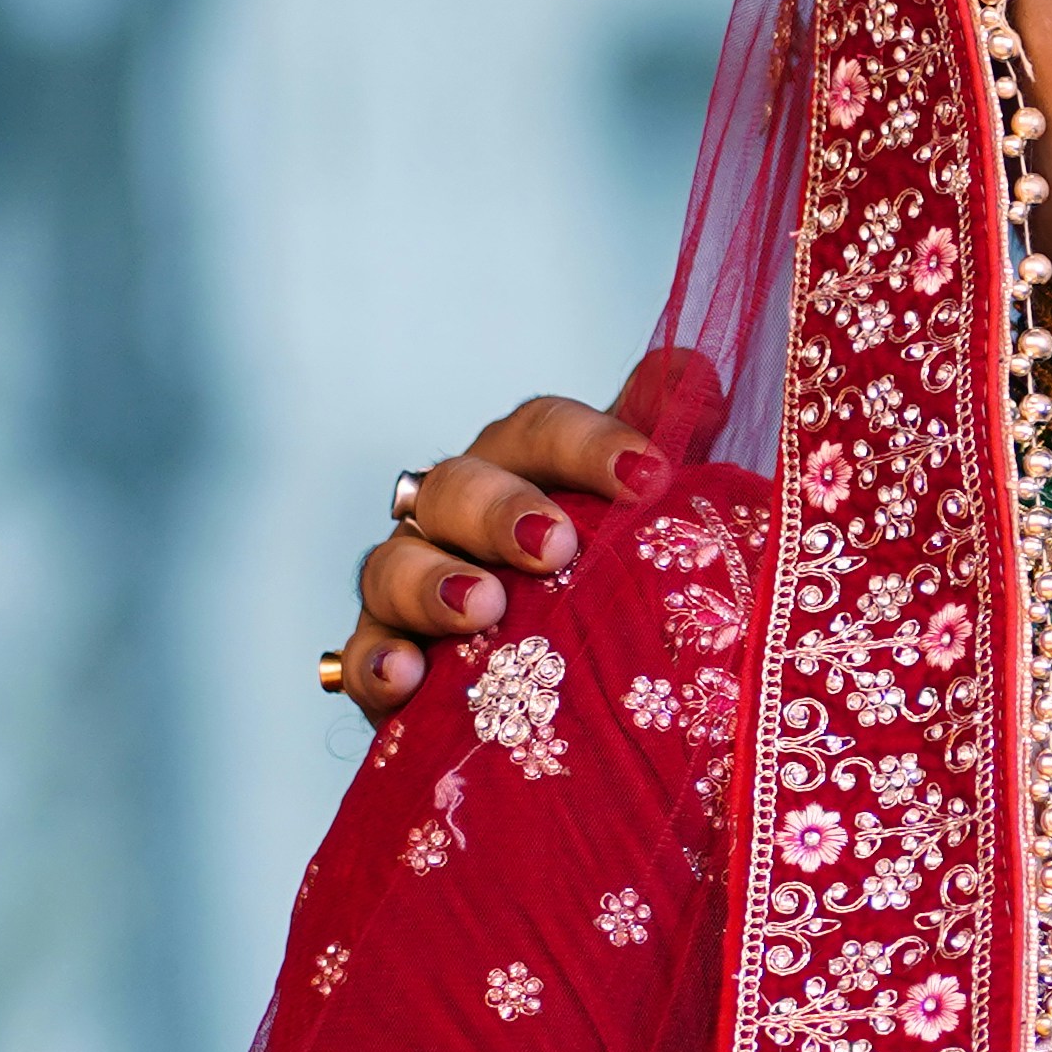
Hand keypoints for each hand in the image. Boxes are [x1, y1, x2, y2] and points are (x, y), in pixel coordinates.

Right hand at [329, 355, 716, 716]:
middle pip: (458, 487)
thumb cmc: (609, 572)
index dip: (591, 446)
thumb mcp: (647, 504)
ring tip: (481, 606)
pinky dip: (376, 663)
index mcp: (520, 467)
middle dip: (502, 510)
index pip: (541, 432)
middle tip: (555, 546)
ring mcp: (410, 586)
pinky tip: (403, 678)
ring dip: (432, 582)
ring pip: (394, 566)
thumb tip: (690, 372)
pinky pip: (361, 658)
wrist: (569, 675)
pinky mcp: (384, 662)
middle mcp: (454, 517)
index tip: (650, 476)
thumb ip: (669, 433)